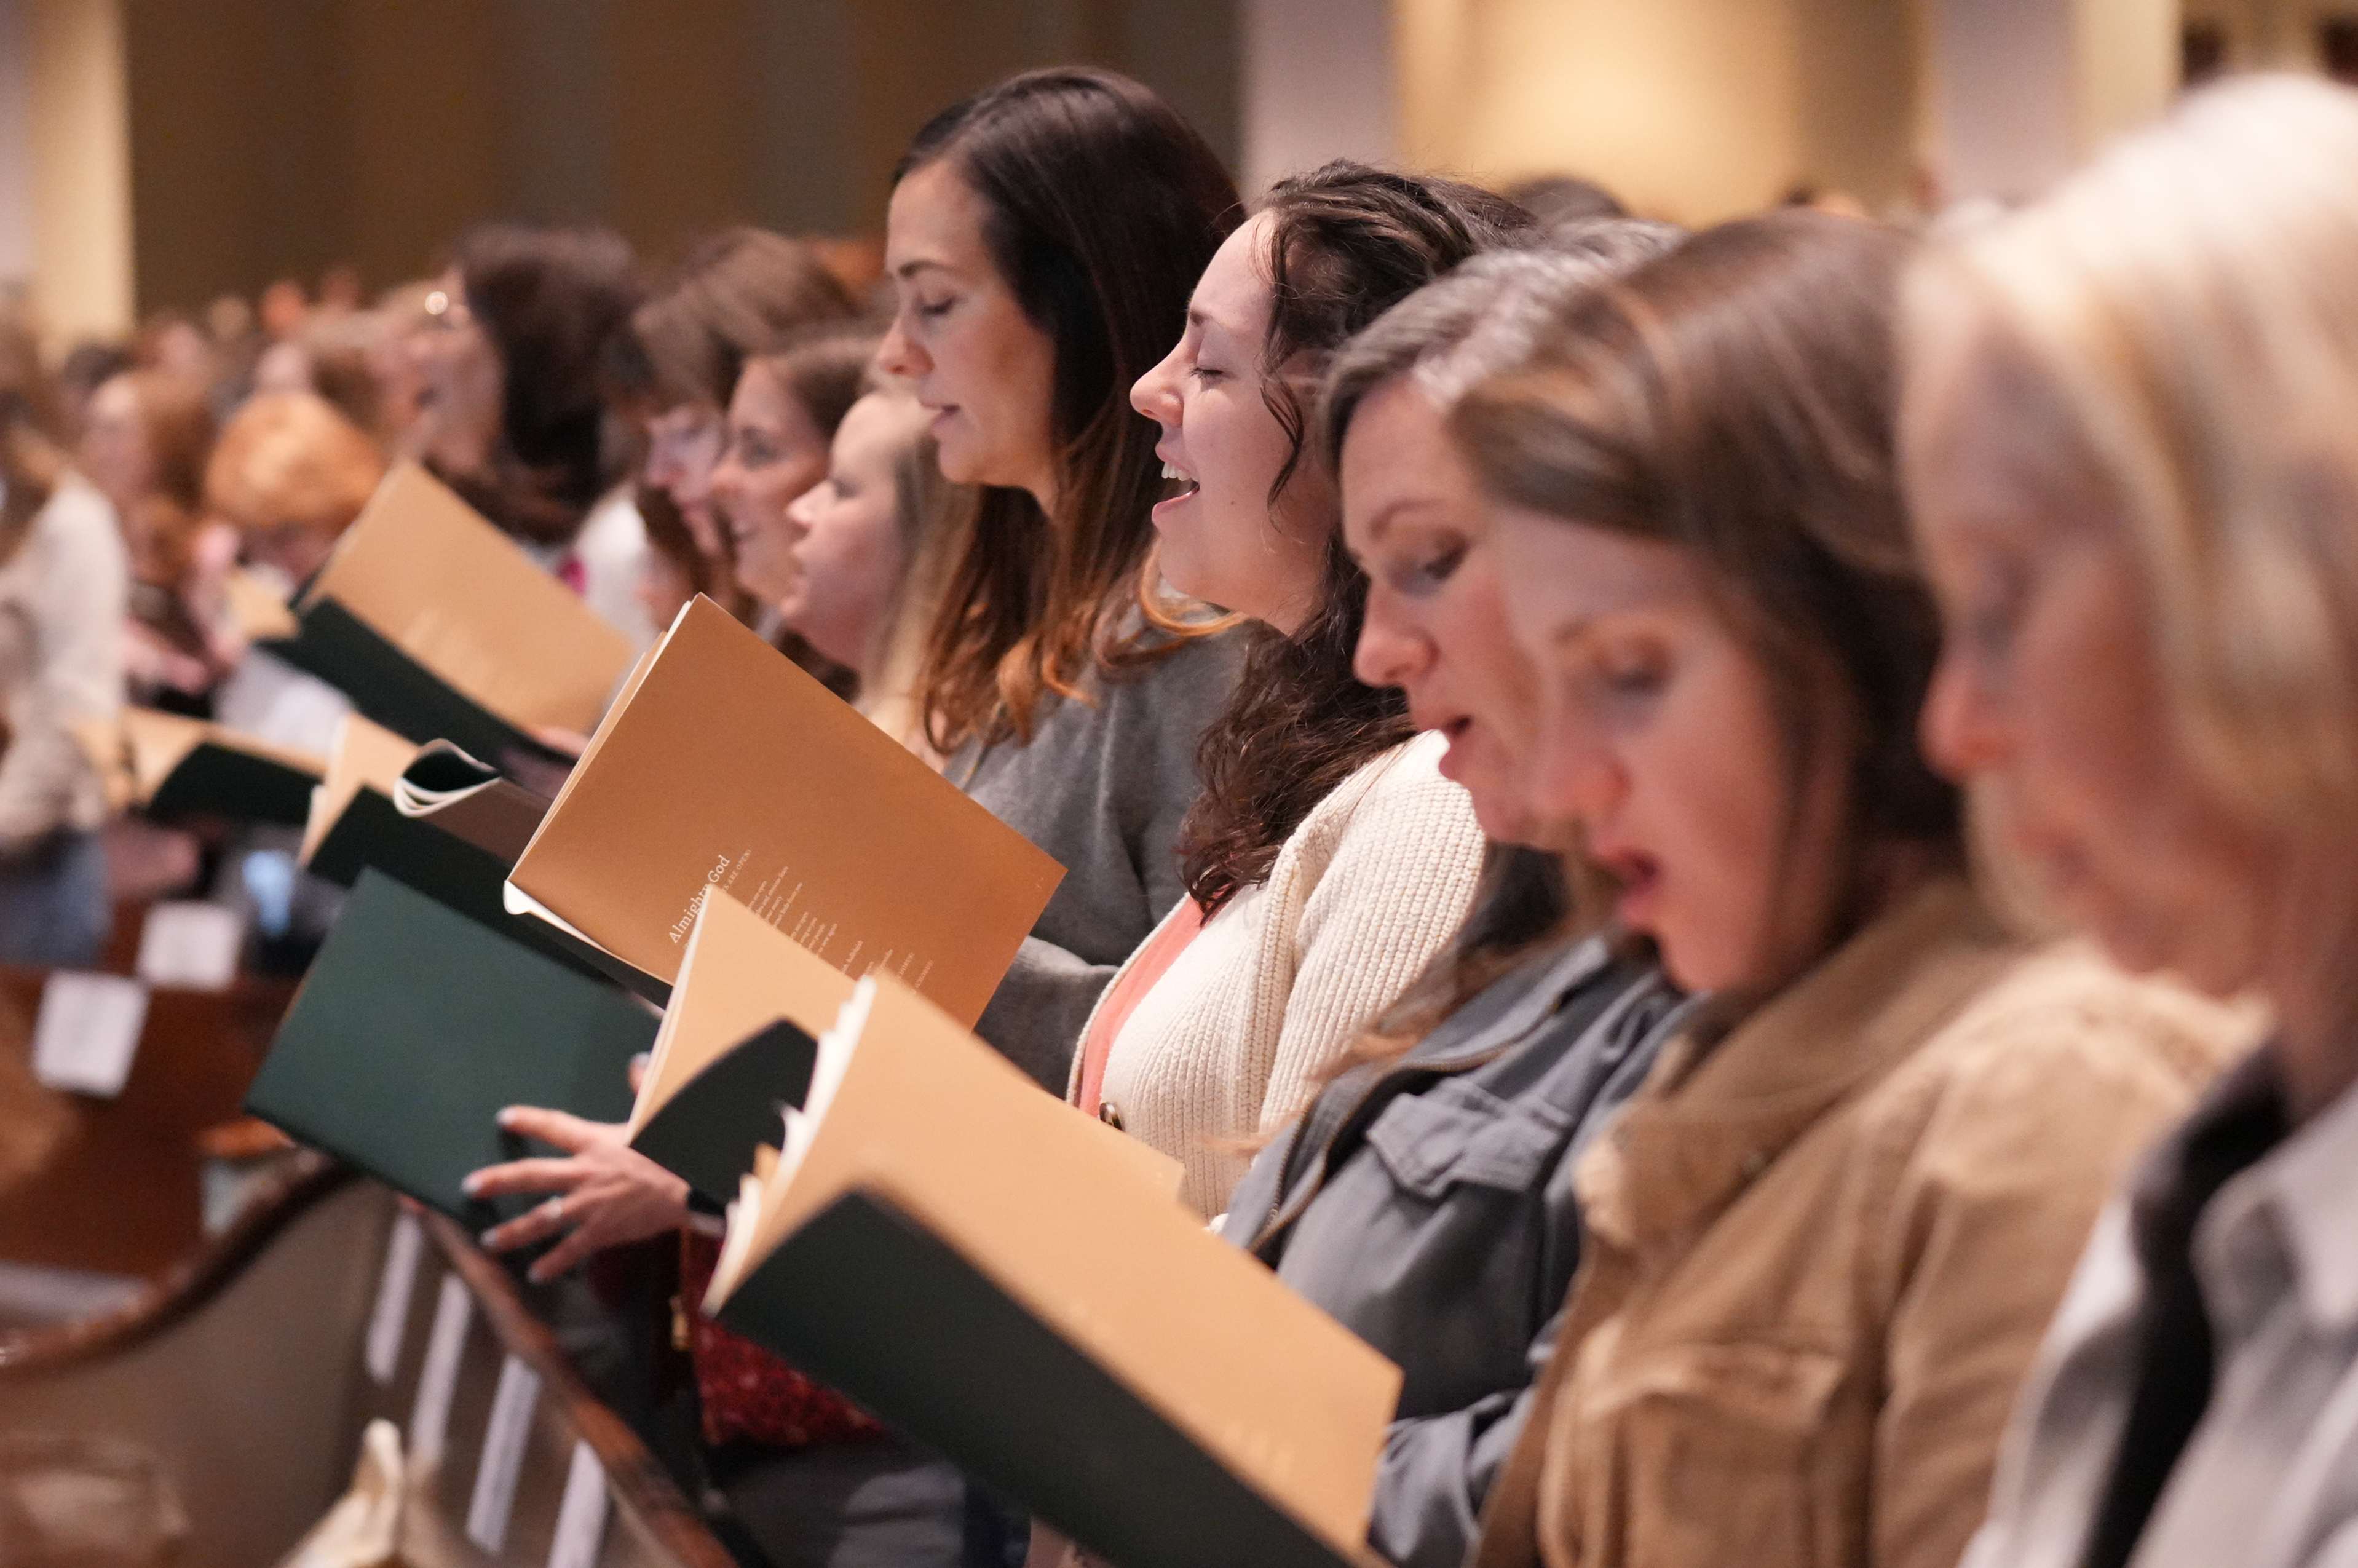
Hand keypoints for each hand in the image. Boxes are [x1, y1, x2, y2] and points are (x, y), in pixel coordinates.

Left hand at [463, 1107, 689, 1281]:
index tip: (504, 1118)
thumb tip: (635, 1062)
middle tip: (470, 1187)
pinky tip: (535, 1274)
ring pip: (541, 1219)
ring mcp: (590, 1205)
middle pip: (532, 1176)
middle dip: (498, 1181)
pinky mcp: (603, 1231)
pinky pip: (571, 1250)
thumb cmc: (675, 1147)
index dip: (527, 1121)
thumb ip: (641, 1086)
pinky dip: (553, 1263)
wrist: (693, 1184)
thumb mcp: (656, 1113)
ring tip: (489, 1241)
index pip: (553, 1126)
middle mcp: (585, 1173)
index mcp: (596, 1142)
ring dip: (513, 1231)